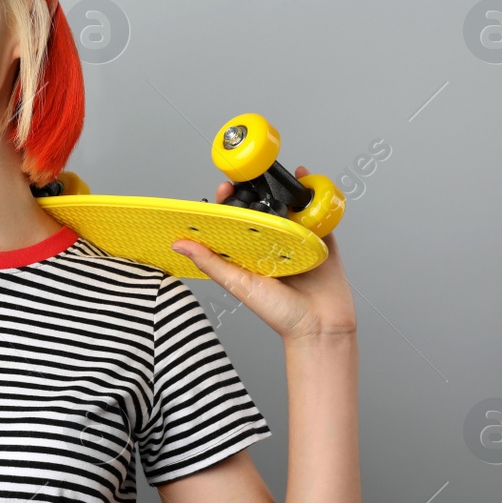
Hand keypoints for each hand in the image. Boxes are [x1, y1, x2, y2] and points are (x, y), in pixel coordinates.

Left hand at [171, 166, 357, 342]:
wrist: (321, 328)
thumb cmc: (280, 314)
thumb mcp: (238, 284)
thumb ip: (210, 262)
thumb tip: (178, 244)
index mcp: (250, 254)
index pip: (236, 221)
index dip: (229, 203)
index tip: (224, 187)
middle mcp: (273, 246)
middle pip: (264, 210)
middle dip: (257, 191)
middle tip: (251, 175)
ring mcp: (299, 242)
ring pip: (291, 209)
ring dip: (284, 190)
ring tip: (276, 174)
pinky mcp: (323, 242)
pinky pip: (319, 215)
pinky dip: (315, 197)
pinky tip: (307, 181)